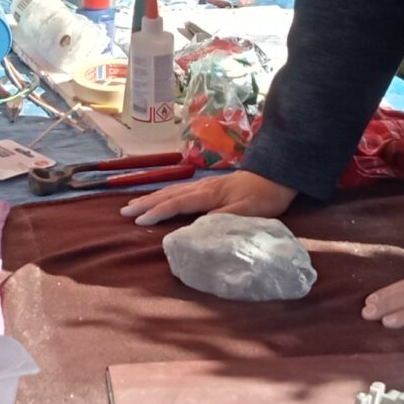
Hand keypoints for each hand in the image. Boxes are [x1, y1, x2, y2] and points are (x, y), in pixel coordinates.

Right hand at [122, 168, 297, 226]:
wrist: (280, 174)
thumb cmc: (265, 196)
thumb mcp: (247, 211)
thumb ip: (221, 219)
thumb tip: (194, 228)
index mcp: (209, 194)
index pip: (177, 204)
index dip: (157, 212)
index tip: (138, 221)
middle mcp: (203, 187)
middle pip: (169, 195)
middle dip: (145, 203)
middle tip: (123, 212)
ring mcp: (206, 184)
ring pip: (173, 191)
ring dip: (152, 198)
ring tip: (133, 205)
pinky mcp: (211, 186)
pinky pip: (180, 191)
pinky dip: (165, 195)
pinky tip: (161, 198)